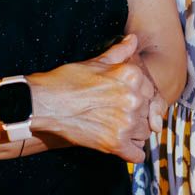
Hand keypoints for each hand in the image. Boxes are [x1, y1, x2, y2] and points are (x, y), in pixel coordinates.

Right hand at [31, 34, 158, 162]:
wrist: (44, 104)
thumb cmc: (67, 81)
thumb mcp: (96, 62)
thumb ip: (119, 52)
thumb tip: (132, 39)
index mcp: (132, 76)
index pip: (150, 92)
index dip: (138, 97)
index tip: (124, 100)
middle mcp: (134, 99)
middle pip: (149, 113)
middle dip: (136, 115)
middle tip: (116, 115)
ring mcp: (127, 122)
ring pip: (145, 134)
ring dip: (134, 134)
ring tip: (116, 128)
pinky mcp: (116, 143)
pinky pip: (138, 155)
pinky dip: (130, 152)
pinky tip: (119, 145)